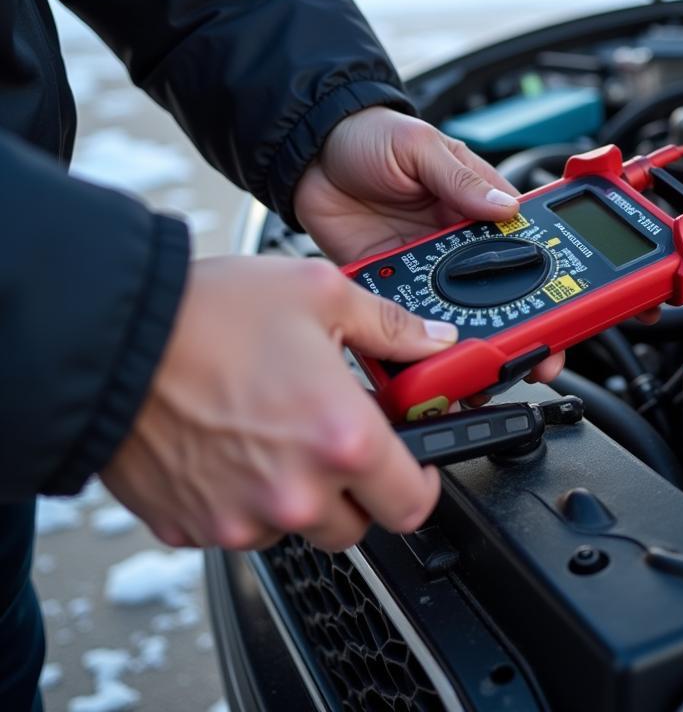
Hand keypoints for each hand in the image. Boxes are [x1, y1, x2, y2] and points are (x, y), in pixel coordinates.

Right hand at [101, 256, 459, 550]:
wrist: (110, 337)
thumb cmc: (209, 313)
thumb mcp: (319, 293)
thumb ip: (390, 326)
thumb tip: (433, 341)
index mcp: (340, 438)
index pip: (413, 503)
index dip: (423, 483)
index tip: (416, 465)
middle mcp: (294, 492)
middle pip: (356, 524)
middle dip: (359, 487)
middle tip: (338, 438)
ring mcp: (239, 517)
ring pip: (295, 527)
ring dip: (299, 492)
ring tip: (274, 429)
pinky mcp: (191, 527)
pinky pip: (238, 525)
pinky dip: (245, 496)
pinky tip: (231, 444)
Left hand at [294, 107, 563, 382]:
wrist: (309, 152)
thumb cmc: (370, 135)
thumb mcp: (420, 146)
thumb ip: (459, 178)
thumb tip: (505, 207)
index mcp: (478, 205)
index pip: (527, 247)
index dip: (550, 280)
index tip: (566, 309)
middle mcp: (458, 243)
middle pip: (500, 294)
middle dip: (520, 330)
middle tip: (535, 360)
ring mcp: (425, 268)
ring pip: (456, 316)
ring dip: (470, 346)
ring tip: (483, 375)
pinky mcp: (389, 285)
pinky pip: (404, 320)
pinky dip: (413, 344)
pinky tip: (425, 364)